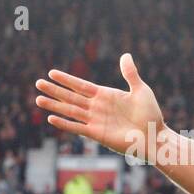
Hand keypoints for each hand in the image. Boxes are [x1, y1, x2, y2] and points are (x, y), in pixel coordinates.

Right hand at [36, 54, 167, 162]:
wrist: (155, 137)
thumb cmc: (151, 115)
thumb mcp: (141, 91)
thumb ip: (130, 74)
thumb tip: (125, 55)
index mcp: (106, 96)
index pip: (81, 86)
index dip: (67, 80)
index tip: (52, 73)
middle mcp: (97, 107)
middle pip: (71, 97)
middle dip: (55, 90)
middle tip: (38, 83)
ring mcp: (96, 121)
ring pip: (70, 111)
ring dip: (54, 105)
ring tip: (38, 99)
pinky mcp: (97, 134)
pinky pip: (77, 127)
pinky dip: (65, 124)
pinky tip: (51, 118)